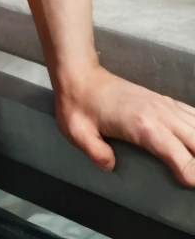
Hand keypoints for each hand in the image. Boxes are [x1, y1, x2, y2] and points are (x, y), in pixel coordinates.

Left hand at [54, 64, 194, 185]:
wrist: (80, 75)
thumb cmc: (78, 106)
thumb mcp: (78, 132)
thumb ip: (96, 152)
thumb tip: (110, 166)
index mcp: (142, 125)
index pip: (180, 155)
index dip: (191, 175)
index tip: (189, 186)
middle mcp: (159, 114)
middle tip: (194, 177)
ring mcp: (163, 105)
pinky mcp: (162, 100)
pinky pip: (191, 114)